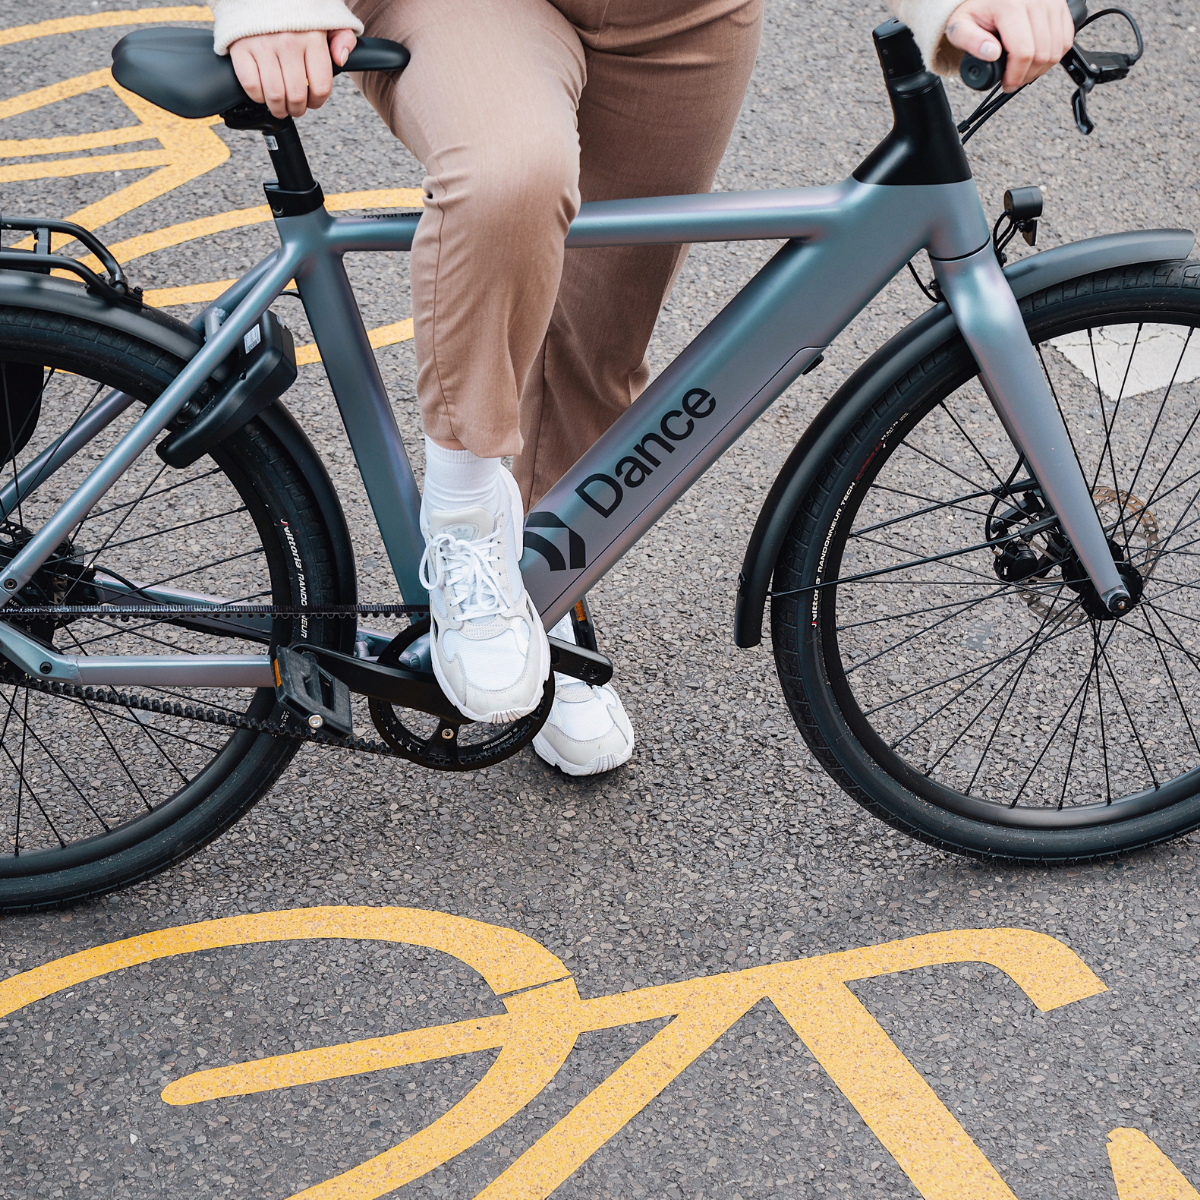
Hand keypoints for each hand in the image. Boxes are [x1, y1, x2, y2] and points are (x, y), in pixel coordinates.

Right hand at [229, 29, 357, 118]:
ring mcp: (263, 45)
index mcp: (312, 37)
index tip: (312, 102)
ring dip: (279, 109)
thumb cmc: (294, 12)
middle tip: (295, 108)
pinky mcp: (241, 48)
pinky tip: (262, 93)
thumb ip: (342, 38)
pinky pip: (251, 85)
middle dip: (297, 109)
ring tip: (280, 106)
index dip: (317, 102)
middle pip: (297, 96)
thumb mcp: (325, 20)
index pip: (321, 87)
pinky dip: (257, 97)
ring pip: (275, 95)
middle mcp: (288, 42)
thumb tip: (341, 59)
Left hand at [946, 0, 1074, 91]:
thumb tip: (991, 53)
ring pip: (1059, 48)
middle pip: (1043, 53)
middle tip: (1014, 79)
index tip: (1006, 84)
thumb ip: (970, 42)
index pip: (1023, 52)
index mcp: (1010, 5)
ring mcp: (1052, 1)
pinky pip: (1067, 37)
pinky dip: (1054, 54)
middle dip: (1028, 75)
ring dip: (1042, 67)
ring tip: (1024, 70)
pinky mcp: (1061, 4)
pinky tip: (1037, 57)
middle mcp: (1035, 0)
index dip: (1016, 76)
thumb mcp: (960, 27)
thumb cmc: (975, 11)